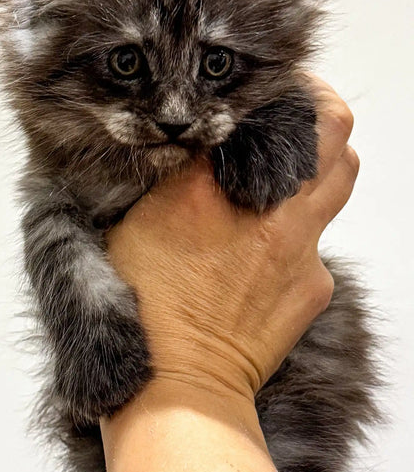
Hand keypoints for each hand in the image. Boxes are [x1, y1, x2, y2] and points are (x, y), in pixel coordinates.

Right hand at [106, 77, 357, 400]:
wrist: (181, 387)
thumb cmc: (143, 309)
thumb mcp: (131, 227)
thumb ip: (169, 177)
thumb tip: (194, 147)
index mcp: (204, 187)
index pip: (265, 108)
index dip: (276, 88)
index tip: (270, 84)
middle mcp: (264, 209)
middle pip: (332, 129)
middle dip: (321, 110)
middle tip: (297, 110)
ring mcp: (300, 247)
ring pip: (341, 176)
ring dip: (324, 163)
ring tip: (291, 170)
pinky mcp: (316, 284)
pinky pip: (321, 241)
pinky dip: (302, 232)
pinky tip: (266, 254)